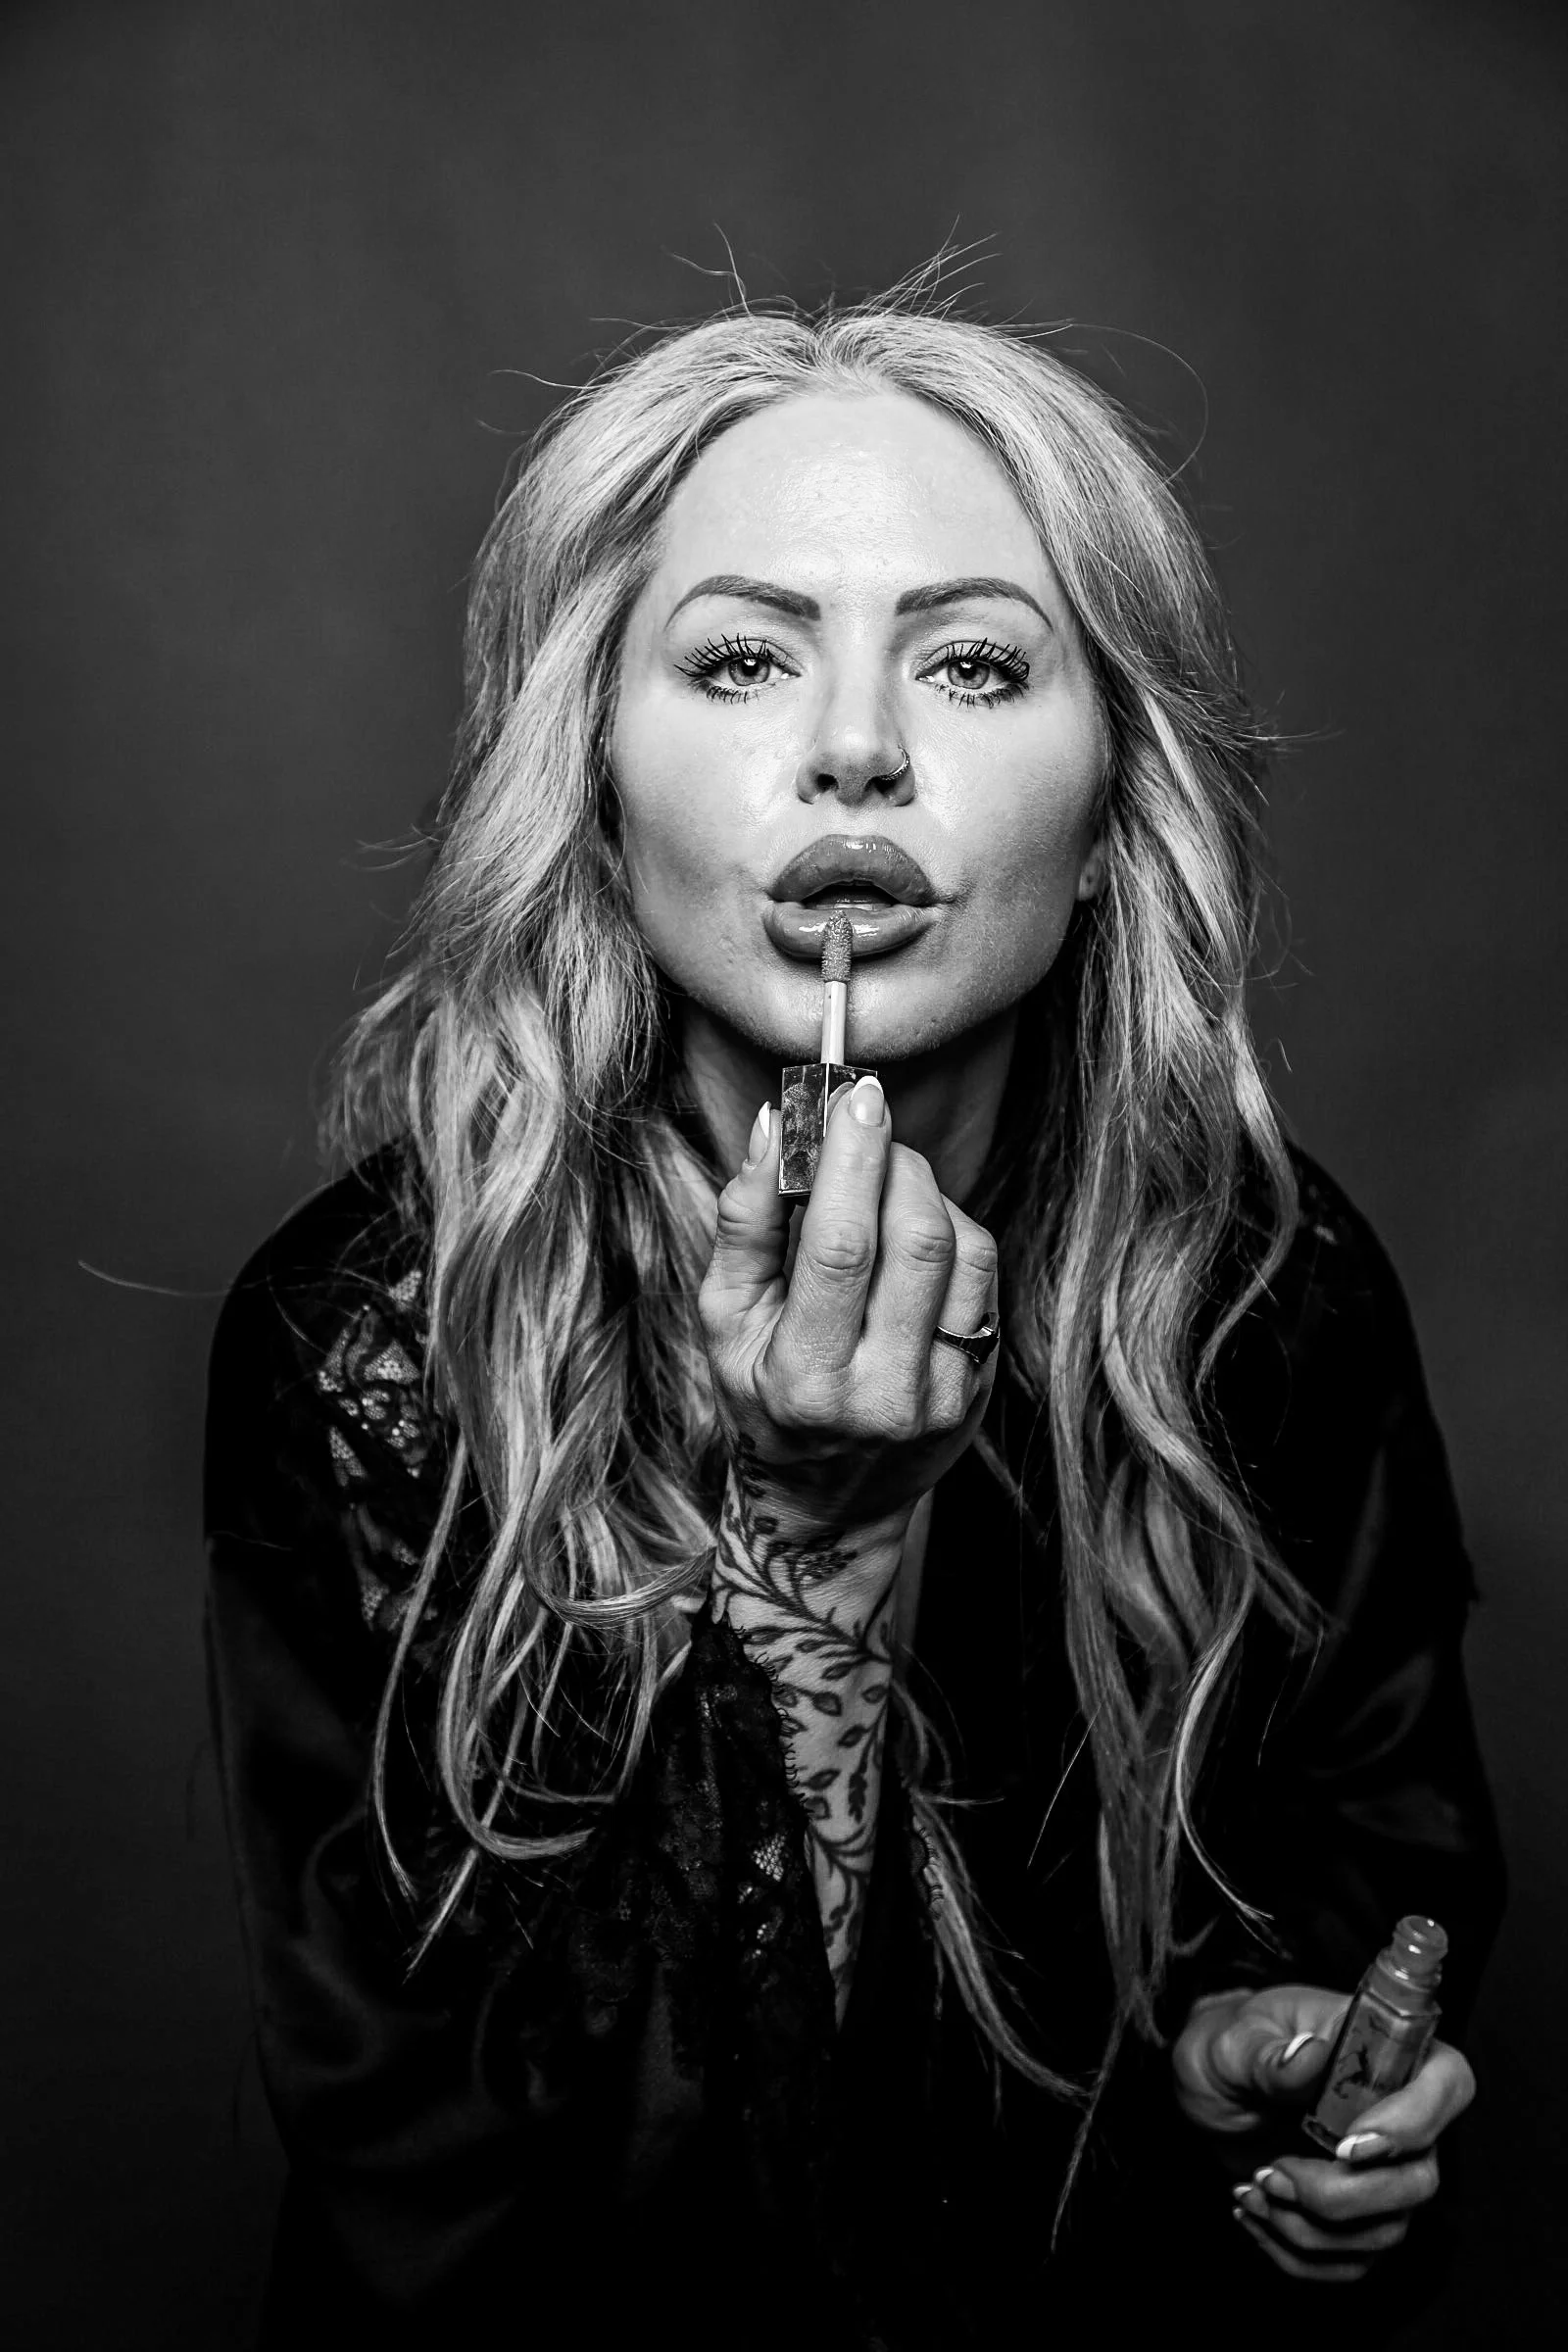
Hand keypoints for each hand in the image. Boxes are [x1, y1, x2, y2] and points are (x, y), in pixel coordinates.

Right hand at [698, 1077, 999, 1589]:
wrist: (827, 1499)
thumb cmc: (762, 1393)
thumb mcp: (725, 1318)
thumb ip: (746, 1221)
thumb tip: (779, 1127)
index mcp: (805, 1377)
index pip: (842, 1247)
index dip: (853, 1161)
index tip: (855, 1096)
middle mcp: (883, 1394)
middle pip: (915, 1239)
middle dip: (894, 1162)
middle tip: (867, 1130)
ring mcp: (942, 1396)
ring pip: (963, 1250)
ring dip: (926, 1191)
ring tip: (884, 1186)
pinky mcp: (981, 1386)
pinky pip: (984, 1277)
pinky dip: (954, 1232)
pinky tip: (916, 1234)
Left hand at [1173, 1983, 1475, 2281]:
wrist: (1211, 2089)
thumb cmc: (1231, 2048)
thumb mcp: (1233, 2040)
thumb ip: (1267, 2054)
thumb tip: (1307, 2054)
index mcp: (1384, 2050)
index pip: (1447, 2082)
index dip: (1414, 2123)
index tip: (1346, 2148)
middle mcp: (1399, 2117)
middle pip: (1420, 2179)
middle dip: (1342, 2195)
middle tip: (1274, 2174)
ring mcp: (1385, 2174)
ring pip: (1386, 2231)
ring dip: (1310, 2228)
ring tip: (1254, 2187)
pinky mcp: (1359, 2219)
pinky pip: (1351, 2262)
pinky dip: (1296, 2252)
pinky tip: (1255, 2213)